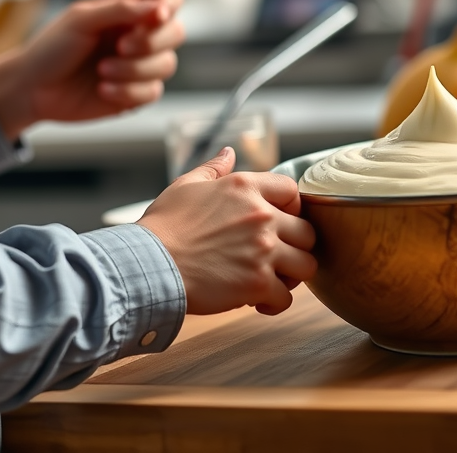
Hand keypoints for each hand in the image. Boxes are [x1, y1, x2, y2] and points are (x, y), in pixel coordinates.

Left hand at [0, 0, 185, 139]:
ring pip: (166, 65)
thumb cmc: (52, 48)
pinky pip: (153, 93)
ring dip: (134, 70)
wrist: (31, 90)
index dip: (171, 3)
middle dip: (151, 42)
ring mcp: (140, 65)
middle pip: (177, 31)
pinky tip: (102, 90)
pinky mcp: (135, 93)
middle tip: (120, 47)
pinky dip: (127, 92)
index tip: (156, 16)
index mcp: (129, 10)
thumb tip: (160, 9)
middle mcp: (139, 35)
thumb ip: (121, 10)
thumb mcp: (81, 19)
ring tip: (102, 71)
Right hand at [140, 148, 317, 315]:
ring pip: (306, 265)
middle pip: (308, 232)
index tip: (281, 222)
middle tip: (278, 257)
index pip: (292, 191)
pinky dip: (275, 303)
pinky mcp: (257, 283)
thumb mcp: (186, 185)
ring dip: (291, 275)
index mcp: (245, 187)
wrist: (149, 264)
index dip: (291, 208)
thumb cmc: (164, 226)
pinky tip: (258, 302)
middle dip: (296, 246)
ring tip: (272, 279)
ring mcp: (263, 250)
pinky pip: (286, 297)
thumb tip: (229, 152)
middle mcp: (261, 216)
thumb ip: (214, 168)